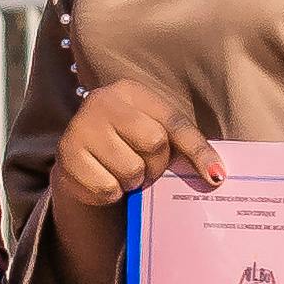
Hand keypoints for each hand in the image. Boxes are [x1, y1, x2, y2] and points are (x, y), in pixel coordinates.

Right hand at [52, 82, 223, 214]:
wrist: (81, 155)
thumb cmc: (128, 141)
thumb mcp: (158, 133)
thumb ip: (187, 147)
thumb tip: (217, 175)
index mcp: (130, 91)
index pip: (174, 122)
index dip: (198, 151)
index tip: (217, 176)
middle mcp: (102, 102)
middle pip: (154, 144)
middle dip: (156, 165)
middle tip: (146, 167)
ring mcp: (81, 128)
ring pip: (130, 170)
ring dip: (133, 181)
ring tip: (124, 172)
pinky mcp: (67, 158)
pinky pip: (107, 188)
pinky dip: (112, 193)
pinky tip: (104, 178)